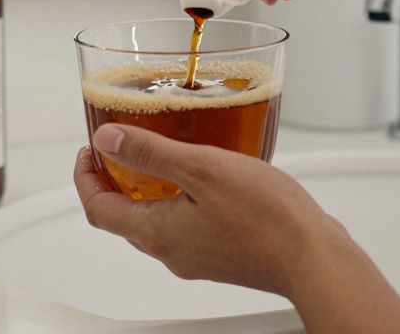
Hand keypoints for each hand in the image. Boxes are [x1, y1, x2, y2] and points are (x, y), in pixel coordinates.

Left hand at [74, 123, 342, 296]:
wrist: (315, 258)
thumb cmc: (266, 217)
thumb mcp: (200, 168)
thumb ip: (150, 152)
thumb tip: (107, 141)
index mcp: (156, 233)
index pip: (98, 209)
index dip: (85, 177)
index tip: (88, 150)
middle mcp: (172, 251)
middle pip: (124, 216)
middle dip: (115, 179)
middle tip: (119, 146)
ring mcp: (197, 257)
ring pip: (156, 221)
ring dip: (147, 188)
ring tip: (161, 153)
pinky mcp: (222, 255)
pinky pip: (187, 226)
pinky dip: (179, 200)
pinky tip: (205, 178)